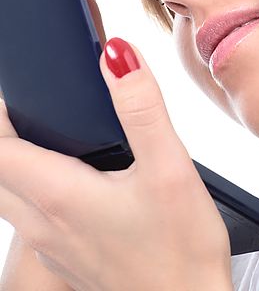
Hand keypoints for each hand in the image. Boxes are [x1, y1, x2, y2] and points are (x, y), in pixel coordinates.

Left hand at [0, 37, 231, 290]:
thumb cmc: (182, 250)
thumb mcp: (169, 167)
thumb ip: (141, 108)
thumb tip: (117, 56)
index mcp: (60, 196)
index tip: (13, 89)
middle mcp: (45, 225)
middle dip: (0, 136)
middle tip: (23, 105)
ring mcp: (54, 248)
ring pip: (9, 198)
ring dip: (12, 162)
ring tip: (40, 133)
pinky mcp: (68, 259)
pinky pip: (31, 219)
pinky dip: (32, 188)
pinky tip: (68, 179)